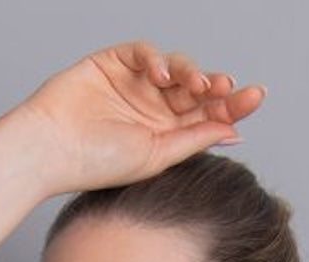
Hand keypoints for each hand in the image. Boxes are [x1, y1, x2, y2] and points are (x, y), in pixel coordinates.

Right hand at [20, 41, 264, 195]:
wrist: (53, 148)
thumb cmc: (99, 162)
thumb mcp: (157, 155)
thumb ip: (194, 139)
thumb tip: (234, 130)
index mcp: (167, 135)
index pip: (207, 116)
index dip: (232, 106)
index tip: (255, 98)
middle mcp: (154, 109)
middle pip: (197, 91)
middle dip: (217, 88)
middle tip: (231, 88)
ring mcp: (135, 85)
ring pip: (176, 68)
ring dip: (191, 72)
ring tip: (198, 84)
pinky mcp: (114, 63)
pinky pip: (144, 52)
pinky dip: (156, 58)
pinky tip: (159, 74)